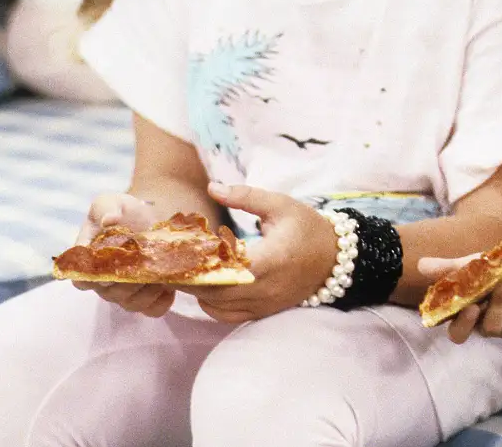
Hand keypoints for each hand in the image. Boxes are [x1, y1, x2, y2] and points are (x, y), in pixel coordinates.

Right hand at [72, 193, 173, 316]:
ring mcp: (125, 293)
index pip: (82, 279)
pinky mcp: (147, 297)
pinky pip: (152, 309)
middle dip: (130, 280)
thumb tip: (108, 221)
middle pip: (111, 293)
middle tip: (147, 263)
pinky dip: (162, 301)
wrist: (150, 217)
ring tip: (161, 272)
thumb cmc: (123, 211)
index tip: (112, 266)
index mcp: (88, 263)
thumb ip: (105, 208)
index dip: (95, 277)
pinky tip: (170, 285)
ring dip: (148, 290)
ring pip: (132, 303)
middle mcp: (103, 283)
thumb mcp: (110, 202)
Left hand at [175, 182, 335, 322]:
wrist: (335, 257)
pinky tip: (204, 286)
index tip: (174, 252)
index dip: (195, 265)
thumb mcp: (280, 205)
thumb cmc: (307, 227)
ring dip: (196, 291)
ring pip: (217, 307)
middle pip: (213, 292)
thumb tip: (212, 187)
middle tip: (166, 263)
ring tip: (180, 272)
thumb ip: (245, 196)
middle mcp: (265, 288)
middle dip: (188, 278)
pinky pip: (228, 316)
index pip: (222, 270)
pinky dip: (210, 304)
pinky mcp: (263, 311)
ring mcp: (264, 304)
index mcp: (269, 260)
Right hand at [418, 256, 501, 343]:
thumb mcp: (468, 267)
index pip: (459, 333)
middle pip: (490, 326)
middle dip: (498, 305)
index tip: (471, 307)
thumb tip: (420, 265)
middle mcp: (487, 326)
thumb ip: (446, 269)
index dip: (464, 324)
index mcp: (468, 317)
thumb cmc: (490, 271)